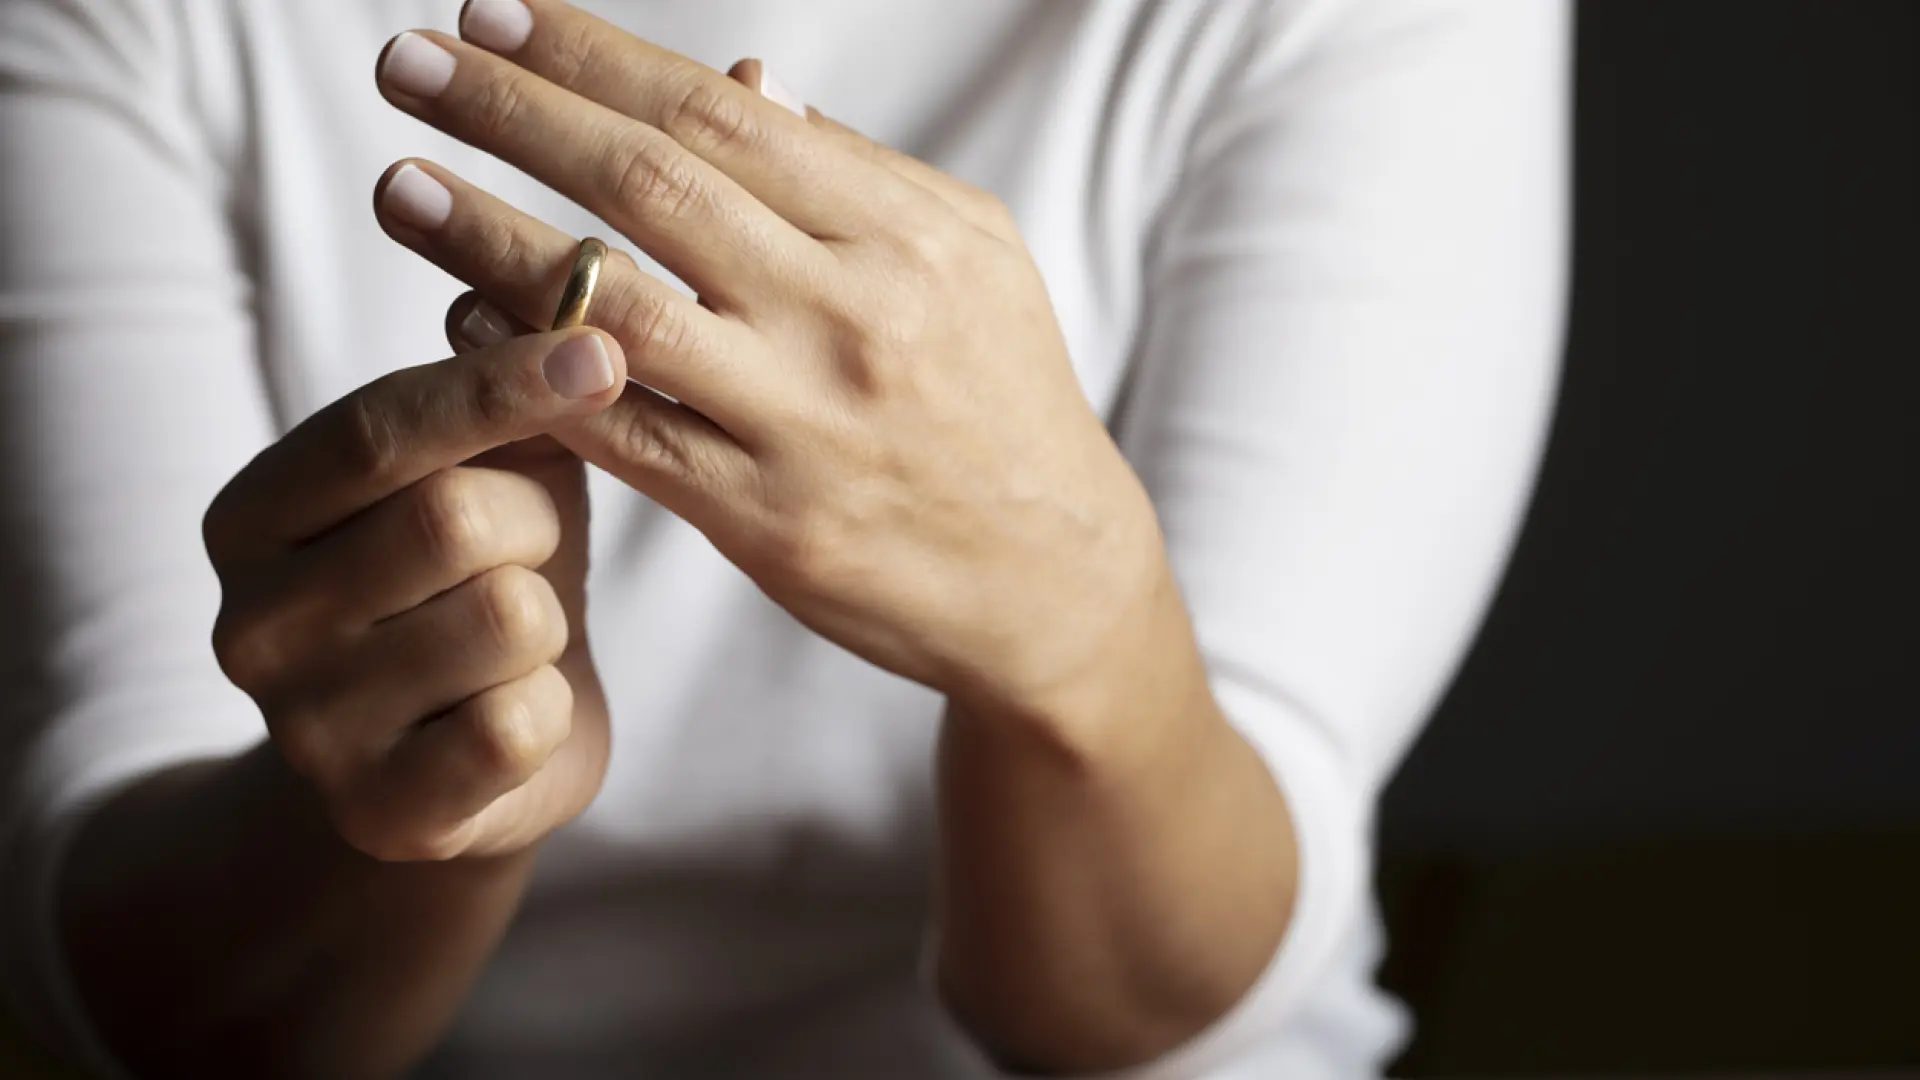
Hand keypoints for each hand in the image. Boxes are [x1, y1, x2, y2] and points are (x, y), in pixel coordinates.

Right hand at [204, 327, 627, 859]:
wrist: (466, 761)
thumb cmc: (478, 582)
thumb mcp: (485, 472)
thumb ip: (498, 389)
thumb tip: (545, 283)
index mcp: (252, 515)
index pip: (379, 430)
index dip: (499, 385)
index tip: (601, 348)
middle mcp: (250, 623)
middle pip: (453, 519)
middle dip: (535, 522)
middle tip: (531, 546)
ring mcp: (306, 730)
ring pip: (505, 619)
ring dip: (548, 618)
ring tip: (516, 638)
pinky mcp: (382, 814)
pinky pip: (521, 724)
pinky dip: (550, 709)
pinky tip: (516, 715)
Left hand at [374, 4, 1167, 726]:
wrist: (1052, 578)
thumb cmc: (1006, 399)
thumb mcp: (973, 259)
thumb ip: (855, 174)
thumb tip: (743, 86)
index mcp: (902, 235)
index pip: (719, 117)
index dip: (593, 57)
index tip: (492, 14)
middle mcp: (851, 316)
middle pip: (652, 188)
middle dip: (515, 114)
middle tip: (405, 62)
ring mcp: (802, 422)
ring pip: (614, 312)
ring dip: (488, 239)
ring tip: (399, 184)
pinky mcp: (763, 521)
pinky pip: (619, 434)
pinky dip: (531, 375)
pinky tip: (460, 325)